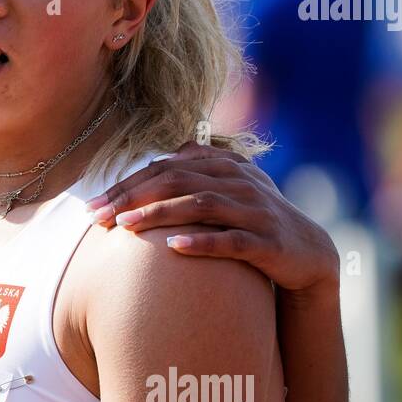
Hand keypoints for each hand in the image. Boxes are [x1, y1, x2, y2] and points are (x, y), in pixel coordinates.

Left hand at [85, 142, 339, 294]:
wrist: (308, 252)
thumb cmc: (254, 219)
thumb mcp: (230, 188)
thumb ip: (202, 168)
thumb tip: (171, 150)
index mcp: (224, 166)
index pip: (165, 168)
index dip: (126, 184)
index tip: (92, 205)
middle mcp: (239, 181)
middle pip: (176, 181)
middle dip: (132, 197)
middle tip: (98, 217)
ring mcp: (254, 210)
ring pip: (200, 205)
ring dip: (159, 215)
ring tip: (125, 226)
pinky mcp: (267, 242)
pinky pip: (232, 241)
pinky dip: (202, 242)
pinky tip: (174, 248)